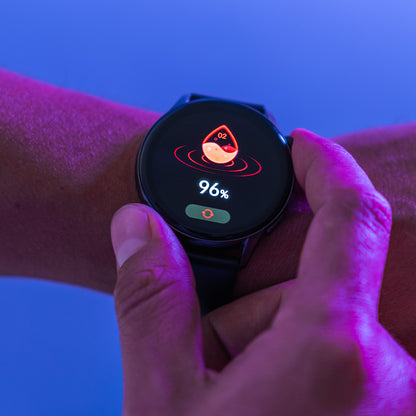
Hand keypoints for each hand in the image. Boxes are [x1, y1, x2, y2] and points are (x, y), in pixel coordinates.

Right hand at [110, 130, 415, 414]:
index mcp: (336, 351)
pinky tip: (268, 397)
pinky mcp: (387, 410)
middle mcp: (390, 373)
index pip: (353, 215)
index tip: (301, 146)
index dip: (325, 165)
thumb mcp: (163, 397)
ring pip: (328, 323)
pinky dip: (301, 357)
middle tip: (216, 354)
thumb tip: (138, 228)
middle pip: (317, 285)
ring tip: (236, 390)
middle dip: (258, 302)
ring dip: (275, 336)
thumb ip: (151, 301)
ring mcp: (395, 397)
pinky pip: (345, 353)